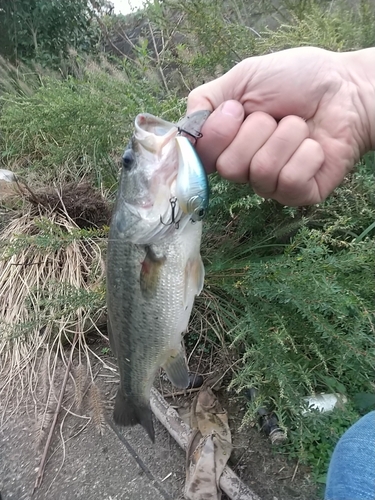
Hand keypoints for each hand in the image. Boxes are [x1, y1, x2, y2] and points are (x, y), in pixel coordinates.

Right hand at [187, 47, 374, 205]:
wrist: (345, 88)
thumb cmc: (296, 80)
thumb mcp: (242, 79)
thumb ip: (204, 101)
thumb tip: (180, 135)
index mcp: (228, 143)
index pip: (200, 158)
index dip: (216, 134)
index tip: (237, 110)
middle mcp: (245, 168)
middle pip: (228, 168)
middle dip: (255, 132)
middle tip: (273, 116)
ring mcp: (271, 184)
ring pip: (261, 171)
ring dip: (284, 137)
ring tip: (298, 126)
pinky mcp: (298, 194)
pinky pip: (288, 181)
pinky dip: (305, 153)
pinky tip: (314, 145)